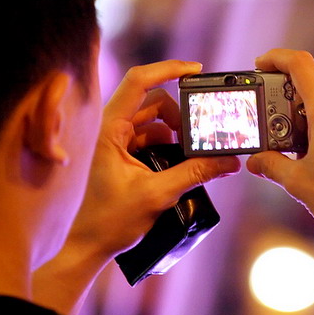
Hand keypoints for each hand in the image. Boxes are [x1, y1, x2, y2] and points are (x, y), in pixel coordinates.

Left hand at [68, 60, 239, 258]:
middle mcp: (110, 126)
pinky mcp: (121, 151)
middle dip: (180, 115)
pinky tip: (176, 164)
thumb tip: (228, 162)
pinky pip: (150, 135)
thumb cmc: (106, 221)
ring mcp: (115, 138)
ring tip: (188, 156)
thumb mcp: (157, 194)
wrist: (85, 245)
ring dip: (175, 132)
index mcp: (109, 128)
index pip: (139, 82)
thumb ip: (194, 174)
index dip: (168, 69)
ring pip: (154, 119)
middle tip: (197, 138)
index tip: (196, 70)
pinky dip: (168, 144)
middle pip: (154, 101)